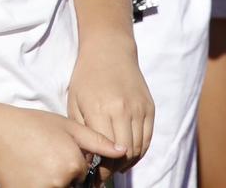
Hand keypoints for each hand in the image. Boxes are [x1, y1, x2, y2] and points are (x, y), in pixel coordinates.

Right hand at [0, 108, 125, 187]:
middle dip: (64, 177)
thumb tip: (123, 152)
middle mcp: (61, 181)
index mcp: (74, 164)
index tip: (57, 153)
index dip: (74, 165)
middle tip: (45, 159)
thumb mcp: (67, 126)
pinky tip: (29, 173)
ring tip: (37, 165)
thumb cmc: (32, 125)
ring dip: (51, 182)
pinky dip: (37, 184)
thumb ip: (97, 140)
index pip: (84, 176)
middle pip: (72, 187)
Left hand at [66, 38, 153, 169]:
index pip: (106, 152)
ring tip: (115, 165)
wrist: (109, 50)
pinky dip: (139, 151)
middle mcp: (123, 110)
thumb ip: (82, 132)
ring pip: (139, 149)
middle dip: (114, 169)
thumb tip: (88, 159)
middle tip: (104, 174)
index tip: (94, 177)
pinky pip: (148, 139)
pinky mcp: (150, 108)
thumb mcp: (75, 103)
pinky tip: (127, 154)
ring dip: (127, 162)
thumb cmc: (86, 78)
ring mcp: (139, 109)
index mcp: (101, 110)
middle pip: (125, 154)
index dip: (101, 170)